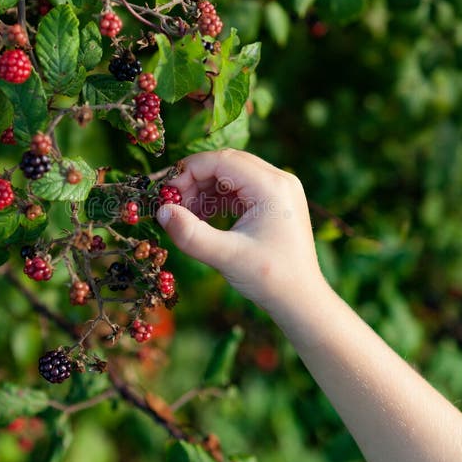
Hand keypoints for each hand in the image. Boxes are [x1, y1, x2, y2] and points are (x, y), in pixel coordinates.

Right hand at [156, 149, 325, 318]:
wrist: (301, 300)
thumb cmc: (270, 278)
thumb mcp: (226, 256)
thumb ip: (190, 234)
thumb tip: (160, 212)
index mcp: (272, 186)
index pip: (221, 161)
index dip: (188, 172)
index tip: (166, 194)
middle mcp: (278, 180)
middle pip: (226, 163)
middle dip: (194, 180)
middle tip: (171, 205)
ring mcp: (278, 189)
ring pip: (230, 174)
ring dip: (204, 190)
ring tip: (184, 214)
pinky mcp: (273, 201)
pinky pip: (239, 188)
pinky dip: (217, 199)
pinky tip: (201, 217)